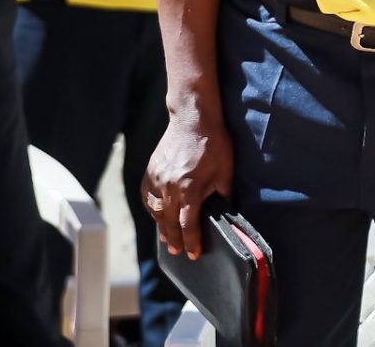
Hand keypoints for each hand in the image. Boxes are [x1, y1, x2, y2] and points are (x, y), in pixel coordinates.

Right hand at [142, 109, 234, 258]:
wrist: (193, 119)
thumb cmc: (214, 144)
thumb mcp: (226, 170)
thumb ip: (223, 195)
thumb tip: (225, 213)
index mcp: (190, 189)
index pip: (188, 224)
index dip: (191, 241)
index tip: (192, 254)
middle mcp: (170, 187)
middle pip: (169, 222)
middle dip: (175, 239)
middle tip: (177, 252)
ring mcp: (157, 180)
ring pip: (156, 211)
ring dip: (162, 227)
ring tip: (168, 239)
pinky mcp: (150, 172)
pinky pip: (148, 197)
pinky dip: (152, 209)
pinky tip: (157, 216)